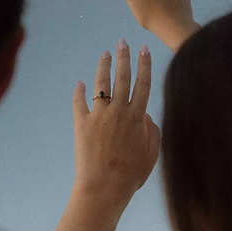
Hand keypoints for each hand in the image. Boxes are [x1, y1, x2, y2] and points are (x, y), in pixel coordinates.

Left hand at [71, 39, 160, 210]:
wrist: (104, 188)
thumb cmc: (131, 175)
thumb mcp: (151, 153)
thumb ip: (152, 131)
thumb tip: (146, 115)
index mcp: (137, 117)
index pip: (143, 84)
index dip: (144, 65)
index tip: (144, 49)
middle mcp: (119, 111)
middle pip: (122, 78)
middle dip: (123, 57)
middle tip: (122, 42)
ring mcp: (99, 116)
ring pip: (102, 84)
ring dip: (103, 67)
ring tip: (105, 54)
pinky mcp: (81, 124)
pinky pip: (79, 102)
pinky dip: (79, 92)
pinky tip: (79, 83)